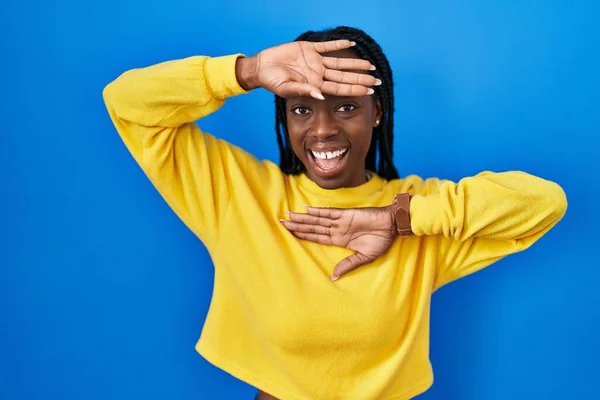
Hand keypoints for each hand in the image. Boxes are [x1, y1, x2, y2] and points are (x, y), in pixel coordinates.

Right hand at [235, 40, 379, 98]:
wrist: (261, 67)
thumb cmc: (272, 81)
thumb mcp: (286, 88)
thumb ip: (303, 90)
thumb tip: (320, 96)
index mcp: (315, 85)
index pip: (339, 88)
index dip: (355, 89)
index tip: (369, 91)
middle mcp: (318, 74)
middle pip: (344, 76)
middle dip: (361, 79)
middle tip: (377, 81)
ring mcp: (315, 62)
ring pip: (340, 63)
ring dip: (355, 64)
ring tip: (370, 66)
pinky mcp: (309, 49)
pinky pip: (327, 47)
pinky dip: (338, 44)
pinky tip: (352, 43)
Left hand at [279, 205, 397, 280]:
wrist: (392, 226)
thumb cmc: (381, 241)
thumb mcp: (364, 257)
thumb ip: (348, 265)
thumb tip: (333, 277)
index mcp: (339, 240)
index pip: (316, 237)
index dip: (303, 235)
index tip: (289, 234)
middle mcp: (336, 230)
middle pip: (312, 227)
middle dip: (297, 225)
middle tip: (281, 222)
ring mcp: (340, 221)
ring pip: (317, 219)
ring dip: (303, 218)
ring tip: (289, 216)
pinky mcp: (346, 214)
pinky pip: (329, 212)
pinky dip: (318, 211)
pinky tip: (306, 210)